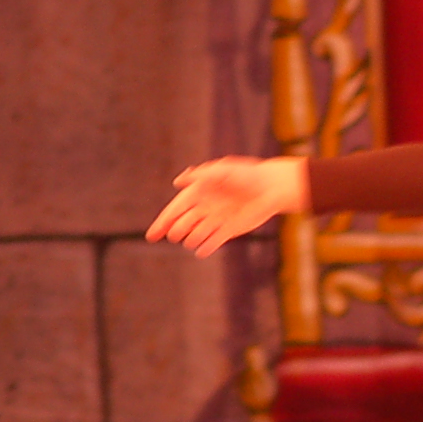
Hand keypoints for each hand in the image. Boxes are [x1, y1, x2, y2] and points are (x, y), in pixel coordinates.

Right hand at [146, 155, 308, 256]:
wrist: (271, 187)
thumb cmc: (246, 175)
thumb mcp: (222, 170)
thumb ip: (201, 176)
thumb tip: (178, 181)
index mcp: (198, 193)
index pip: (174, 210)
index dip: (162, 223)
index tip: (151, 236)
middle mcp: (204, 208)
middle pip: (181, 225)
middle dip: (177, 231)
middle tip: (178, 232)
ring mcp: (215, 220)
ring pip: (194, 236)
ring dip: (192, 238)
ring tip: (196, 236)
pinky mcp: (228, 230)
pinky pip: (211, 243)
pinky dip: (205, 248)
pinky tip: (202, 250)